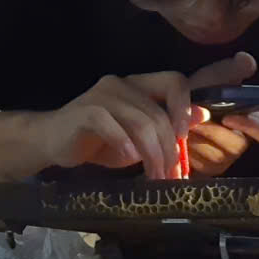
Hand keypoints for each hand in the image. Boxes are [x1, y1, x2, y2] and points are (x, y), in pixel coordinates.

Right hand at [34, 52, 257, 178]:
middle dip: (170, 149)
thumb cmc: (103, 141)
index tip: (186, 137)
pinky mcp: (84, 111)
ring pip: (141, 123)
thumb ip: (169, 125)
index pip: (175, 81)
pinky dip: (125, 144)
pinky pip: (112, 125)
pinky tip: (130, 158)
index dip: (185, 106)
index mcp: (140, 85)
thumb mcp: (142, 136)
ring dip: (153, 154)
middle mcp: (123, 84)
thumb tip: (203, 114)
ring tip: (157, 177)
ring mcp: (102, 95)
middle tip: (173, 176)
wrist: (54, 143)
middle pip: (159, 114)